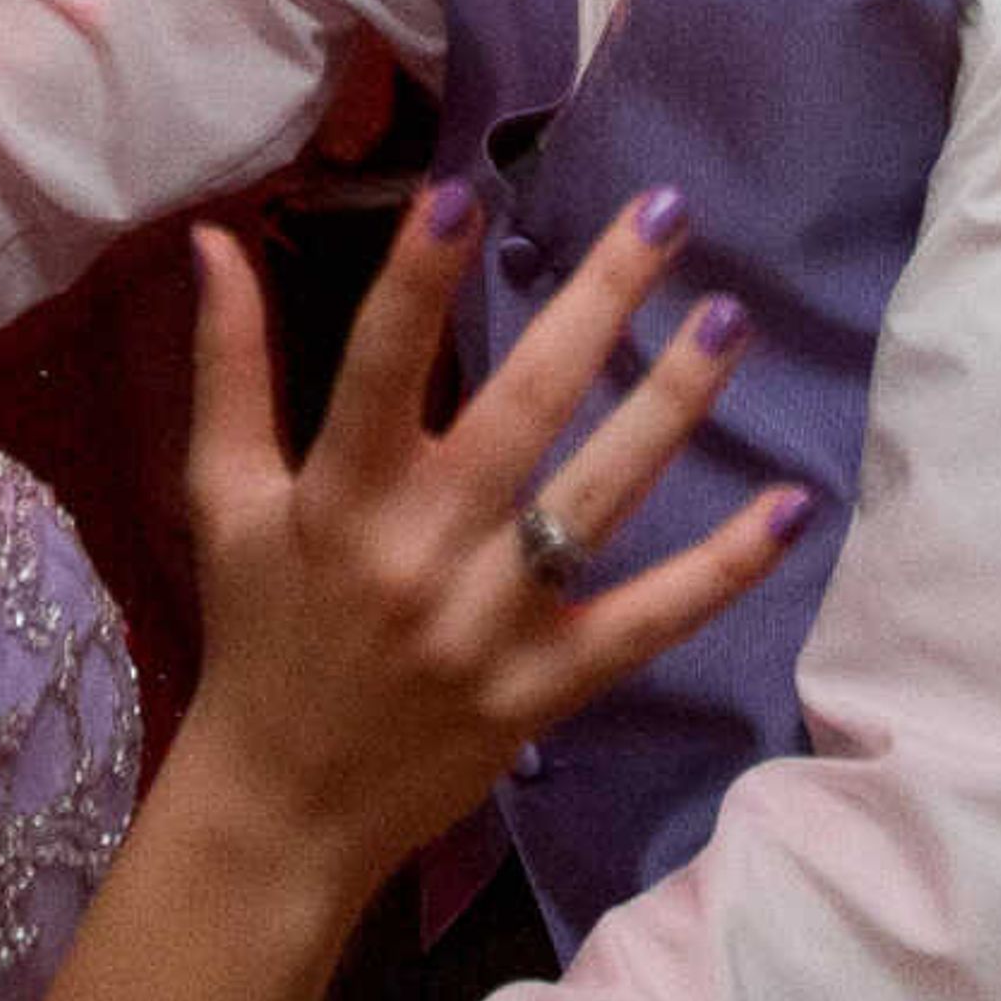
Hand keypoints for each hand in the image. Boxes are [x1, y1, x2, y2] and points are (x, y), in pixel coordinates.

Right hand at [170, 180, 802, 890]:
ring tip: (728, 322)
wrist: (284, 807)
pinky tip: (788, 506)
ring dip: (671, 405)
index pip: (378, 367)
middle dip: (599, 304)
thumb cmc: (257, 631)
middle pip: (525, 411)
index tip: (466, 193)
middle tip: (665, 212)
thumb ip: (227, 366)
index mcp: (338, 497)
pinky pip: (649, 619)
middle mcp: (422, 552)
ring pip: (600, 498)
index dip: (417, 282)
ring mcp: (495, 624)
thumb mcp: (220, 497)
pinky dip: (723, 568)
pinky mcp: (549, 688)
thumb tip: (213, 240)